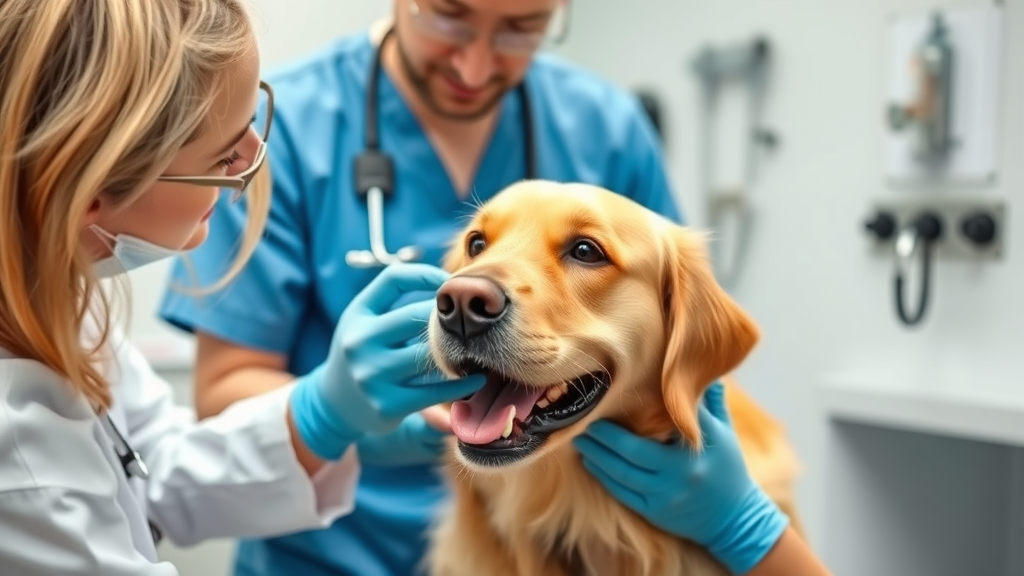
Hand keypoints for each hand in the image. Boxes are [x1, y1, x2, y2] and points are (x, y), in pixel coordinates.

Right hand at [290, 263, 484, 460]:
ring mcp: (372, 376)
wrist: (334, 403)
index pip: (394, 279)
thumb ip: (395, 292)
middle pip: (417, 317)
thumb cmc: (363, 349)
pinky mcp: (387, 405)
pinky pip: (434, 392)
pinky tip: (478, 380)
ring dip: (460, 352)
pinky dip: (461, 385)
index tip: (451, 283)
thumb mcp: (364, 316)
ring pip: (429, 356)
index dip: (427, 274)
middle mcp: (360, 342)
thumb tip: (446, 278)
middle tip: (476, 318)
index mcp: (357, 314)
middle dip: (447, 317)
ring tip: (486, 347)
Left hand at [573, 383, 788, 574]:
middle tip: (586, 420)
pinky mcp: (657, 513)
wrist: (737, 519)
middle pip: (633, 450)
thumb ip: (712, 401)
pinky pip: (623, 493)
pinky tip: (591, 462)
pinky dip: (604, 476)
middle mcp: (682, 471)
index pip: (664, 421)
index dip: (636, 408)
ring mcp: (668, 494)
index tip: (615, 393)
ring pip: (622, 473)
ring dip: (597, 455)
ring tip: (580, 439)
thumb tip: (696, 367)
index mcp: (699, 445)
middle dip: (604, 435)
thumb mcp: (725, 432)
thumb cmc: (728, 467)